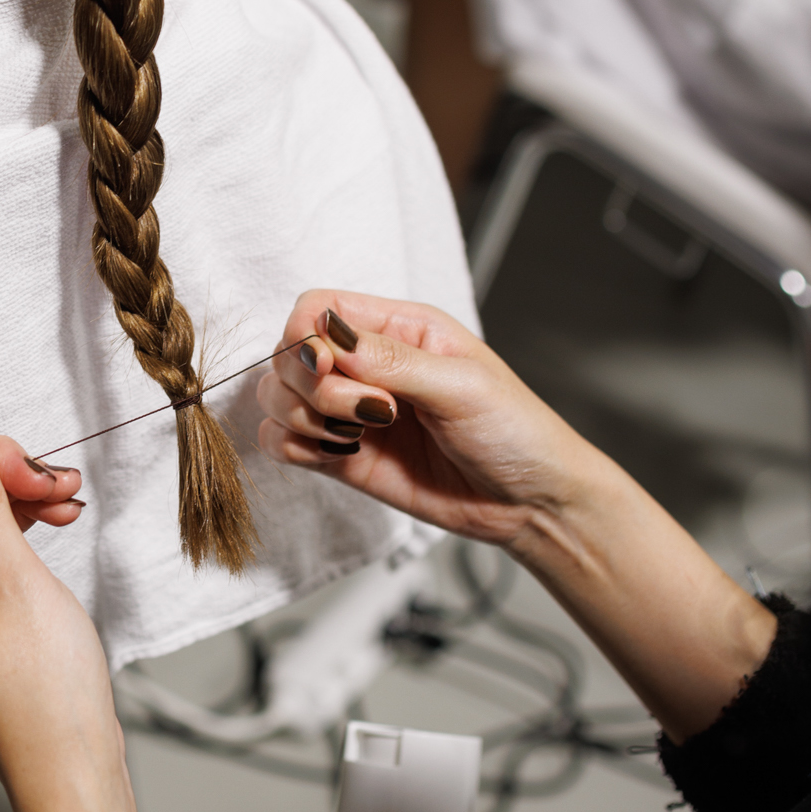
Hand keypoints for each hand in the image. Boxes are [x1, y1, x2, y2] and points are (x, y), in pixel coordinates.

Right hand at [255, 292, 601, 549]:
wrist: (531, 502)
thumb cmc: (515, 431)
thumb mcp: (462, 385)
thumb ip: (391, 360)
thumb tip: (328, 334)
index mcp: (398, 329)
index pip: (316, 309)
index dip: (306, 338)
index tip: (329, 368)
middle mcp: (366, 365)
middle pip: (288, 355)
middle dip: (314, 387)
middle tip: (371, 413)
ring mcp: (350, 412)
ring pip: (279, 398)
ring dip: (304, 418)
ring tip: (358, 437)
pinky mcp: (341, 456)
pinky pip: (283, 442)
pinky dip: (295, 448)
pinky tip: (341, 456)